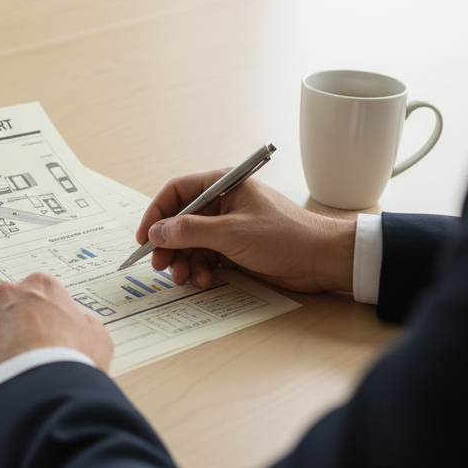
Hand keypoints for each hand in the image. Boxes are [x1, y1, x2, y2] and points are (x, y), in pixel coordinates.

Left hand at [0, 272, 113, 394]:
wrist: (44, 394)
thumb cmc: (73, 365)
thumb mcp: (98, 341)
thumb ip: (86, 325)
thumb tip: (82, 323)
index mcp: (41, 287)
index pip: (36, 292)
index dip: (39, 315)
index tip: (42, 333)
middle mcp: (6, 294)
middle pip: (2, 302)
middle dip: (8, 322)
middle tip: (19, 350)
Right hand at [136, 172, 355, 293]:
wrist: (323, 261)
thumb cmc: (285, 236)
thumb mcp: (232, 233)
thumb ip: (190, 231)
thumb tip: (156, 232)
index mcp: (222, 186)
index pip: (177, 192)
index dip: (157, 213)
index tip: (145, 237)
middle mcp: (222, 204)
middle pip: (180, 221)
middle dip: (169, 245)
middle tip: (161, 265)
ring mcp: (228, 227)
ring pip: (191, 243)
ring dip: (184, 262)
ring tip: (185, 278)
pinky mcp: (234, 249)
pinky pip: (205, 257)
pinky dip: (200, 270)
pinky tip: (204, 281)